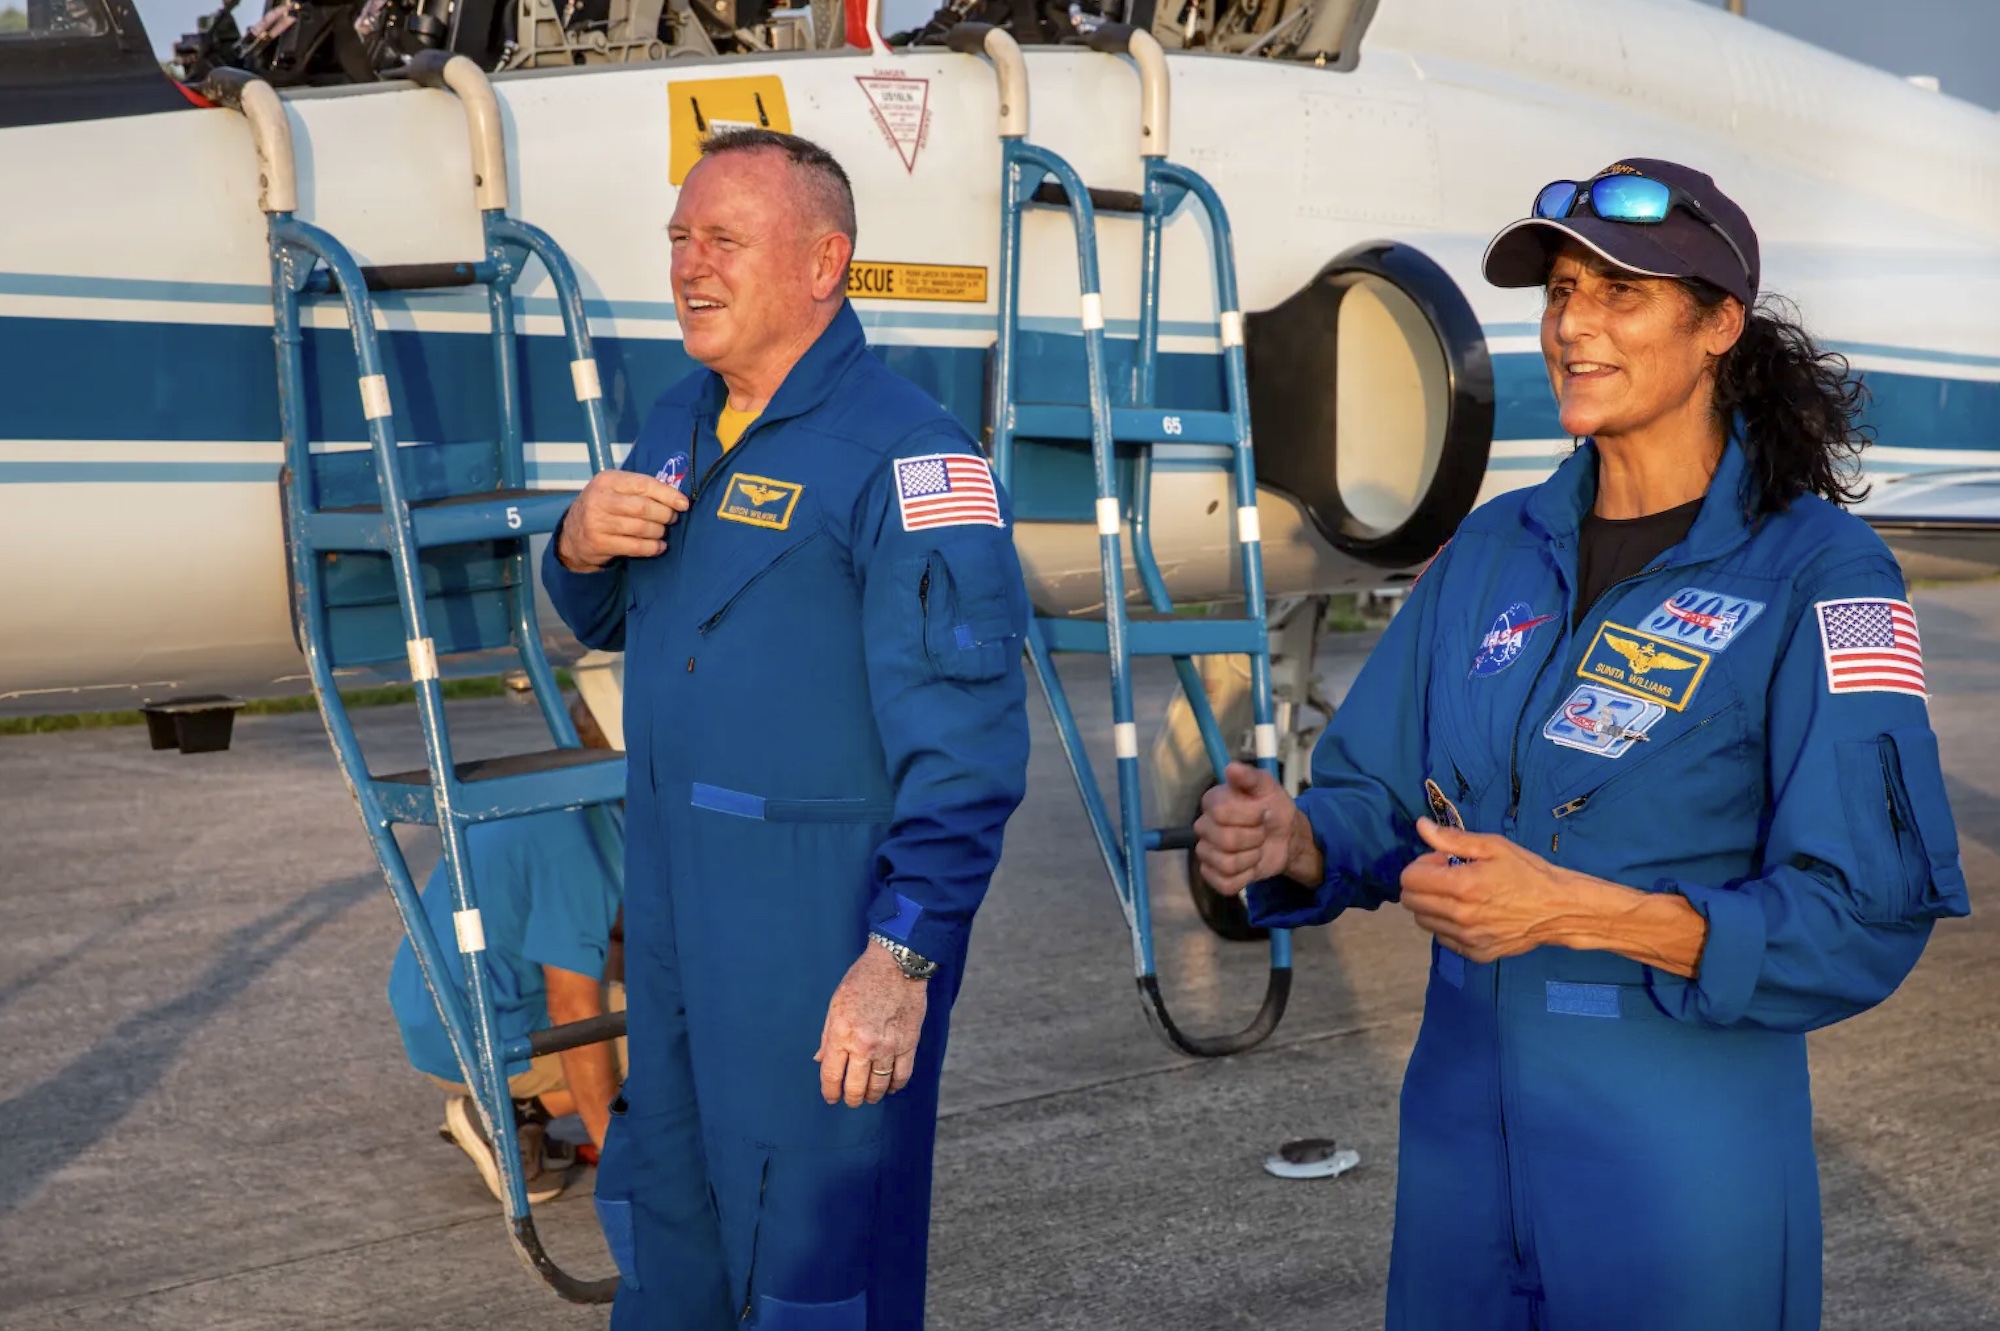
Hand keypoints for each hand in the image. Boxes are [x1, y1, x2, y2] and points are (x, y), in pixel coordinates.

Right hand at [555, 470, 689, 570]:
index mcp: (607, 480)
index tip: (683, 503)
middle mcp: (600, 499)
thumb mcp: (614, 490)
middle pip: (644, 507)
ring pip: (642, 528)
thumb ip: (639, 489)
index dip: (668, 494)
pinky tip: (658, 546)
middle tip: (672, 518)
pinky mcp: (599, 543)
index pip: (644, 484)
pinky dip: (652, 548)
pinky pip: (635, 547)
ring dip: (659, 531)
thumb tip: (675, 496)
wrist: (572, 534)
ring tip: (662, 532)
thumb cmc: (603, 508)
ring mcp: (597, 522)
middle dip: (665, 514)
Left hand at [815, 944, 927, 1107]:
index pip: (832, 1075)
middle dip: (851, 1099)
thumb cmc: (862, 980)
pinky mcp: (909, 1044)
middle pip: (855, 1087)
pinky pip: (902, 1075)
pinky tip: (890, 1087)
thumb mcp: (835, 1005)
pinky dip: (895, 1086)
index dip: (830, 1092)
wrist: (896, 965)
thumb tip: (821, 1060)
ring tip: (869, 1096)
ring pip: (879, 1085)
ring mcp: (888, 1047)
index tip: (831, 1097)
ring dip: (872, 1095)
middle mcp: (864, 1045)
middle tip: (850, 1100)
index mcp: (842, 1034)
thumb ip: (827, 1036)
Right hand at [1192, 762, 1319, 895]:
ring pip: (1227, 864)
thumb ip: (1250, 776)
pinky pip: (1225, 884)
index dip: (1249, 816)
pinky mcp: (1214, 876)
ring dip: (1252, 858)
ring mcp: (1206, 853)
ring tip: (1257, 849)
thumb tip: (1231, 768)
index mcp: (1212, 802)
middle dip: (1254, 838)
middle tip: (1262, 832)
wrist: (1286, 835)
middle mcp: (1204, 828)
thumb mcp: (1268, 787)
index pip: (1221, 813)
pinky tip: (1251, 866)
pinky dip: (1245, 877)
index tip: (1263, 813)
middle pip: (1225, 840)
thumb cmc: (1273, 808)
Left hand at [1398, 817, 1571, 962]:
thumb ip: (1452, 839)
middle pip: (1411, 902)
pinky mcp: (1476, 954)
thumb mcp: (1493, 846)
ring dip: (1432, 905)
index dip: (1421, 865)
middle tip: (1448, 877)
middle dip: (1422, 884)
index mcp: (1462, 886)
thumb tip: (1421, 826)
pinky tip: (1469, 914)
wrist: (1559, 909)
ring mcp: (1467, 939)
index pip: (1409, 879)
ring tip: (1459, 895)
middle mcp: (1460, 916)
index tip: (1442, 861)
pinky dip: (1447, 925)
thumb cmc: (1528, 872)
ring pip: (1423, 922)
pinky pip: (1443, 938)